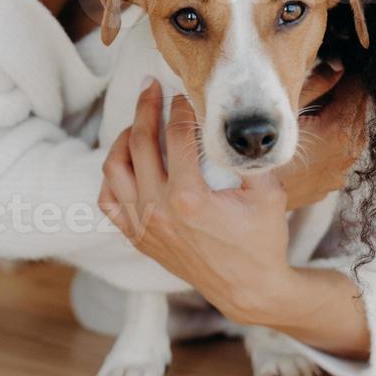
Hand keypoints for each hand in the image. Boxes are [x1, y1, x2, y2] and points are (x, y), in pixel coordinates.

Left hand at [98, 80, 294, 323]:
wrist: (248, 289)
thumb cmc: (261, 241)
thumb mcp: (268, 194)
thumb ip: (250, 157)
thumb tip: (236, 122)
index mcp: (189, 197)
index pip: (176, 135)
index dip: (180, 107)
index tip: (185, 93)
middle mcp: (158, 209)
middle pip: (139, 142)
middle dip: (144, 107)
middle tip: (150, 86)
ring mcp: (143, 225)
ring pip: (114, 168)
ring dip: (122, 138)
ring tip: (137, 122)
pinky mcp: (138, 237)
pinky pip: (107, 202)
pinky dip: (111, 178)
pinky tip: (126, 163)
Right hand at [275, 66, 369, 210]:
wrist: (254, 195)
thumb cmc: (264, 149)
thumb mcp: (287, 108)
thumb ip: (317, 84)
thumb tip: (337, 65)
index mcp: (340, 131)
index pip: (357, 92)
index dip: (348, 77)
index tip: (336, 66)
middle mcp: (348, 152)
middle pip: (358, 113)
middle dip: (347, 96)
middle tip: (329, 83)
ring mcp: (342, 170)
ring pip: (353, 135)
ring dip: (342, 119)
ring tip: (322, 108)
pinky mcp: (332, 182)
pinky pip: (343, 154)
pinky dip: (336, 141)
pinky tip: (316, 136)